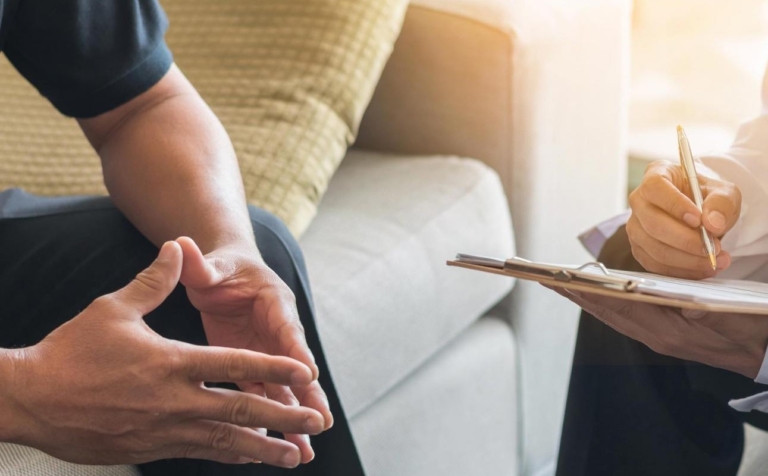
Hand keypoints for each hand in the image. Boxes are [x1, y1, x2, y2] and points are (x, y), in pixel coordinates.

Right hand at [2, 242, 324, 466]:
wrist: (32, 399)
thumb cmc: (72, 351)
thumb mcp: (115, 308)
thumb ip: (155, 281)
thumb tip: (176, 247)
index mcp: (173, 363)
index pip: (237, 365)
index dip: (276, 369)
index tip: (307, 375)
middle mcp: (176, 400)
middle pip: (243, 410)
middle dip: (285, 417)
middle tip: (318, 422)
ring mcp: (165, 429)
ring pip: (226, 442)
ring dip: (265, 449)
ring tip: (295, 456)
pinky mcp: (151, 448)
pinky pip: (201, 452)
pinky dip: (230, 454)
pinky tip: (247, 457)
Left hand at [177, 237, 332, 463]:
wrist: (225, 274)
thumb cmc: (220, 267)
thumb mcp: (212, 265)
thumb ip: (201, 263)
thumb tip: (181, 244)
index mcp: (274, 302)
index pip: (287, 328)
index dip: (296, 351)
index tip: (307, 374)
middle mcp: (278, 330)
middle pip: (296, 366)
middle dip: (308, 396)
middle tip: (320, 423)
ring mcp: (267, 352)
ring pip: (285, 389)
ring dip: (294, 418)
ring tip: (306, 451)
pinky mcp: (253, 367)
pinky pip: (266, 396)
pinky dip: (273, 420)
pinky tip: (279, 447)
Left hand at [551, 286, 767, 377]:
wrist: (765, 352)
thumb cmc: (748, 328)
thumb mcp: (723, 312)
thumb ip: (692, 304)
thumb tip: (660, 294)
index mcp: (666, 332)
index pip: (616, 306)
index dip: (587, 290)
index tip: (559, 278)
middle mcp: (655, 337)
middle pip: (606, 312)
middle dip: (576, 294)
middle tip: (545, 278)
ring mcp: (657, 338)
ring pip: (612, 315)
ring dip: (586, 299)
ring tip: (561, 283)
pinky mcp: (662, 335)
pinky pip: (625, 318)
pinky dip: (606, 304)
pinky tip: (597, 295)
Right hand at [627, 160, 741, 278]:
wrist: (701, 214)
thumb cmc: (707, 197)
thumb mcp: (724, 192)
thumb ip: (722, 203)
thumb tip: (713, 223)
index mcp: (657, 174)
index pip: (655, 187)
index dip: (674, 204)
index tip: (699, 220)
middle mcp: (639, 200)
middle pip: (653, 223)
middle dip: (685, 241)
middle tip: (713, 247)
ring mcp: (635, 226)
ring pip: (654, 248)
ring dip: (687, 260)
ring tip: (716, 260)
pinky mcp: (639, 248)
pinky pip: (655, 265)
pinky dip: (681, 271)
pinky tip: (702, 268)